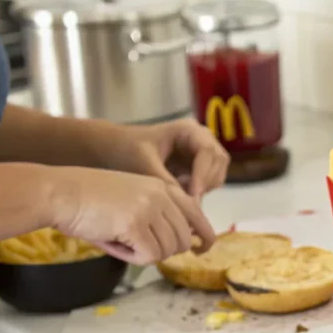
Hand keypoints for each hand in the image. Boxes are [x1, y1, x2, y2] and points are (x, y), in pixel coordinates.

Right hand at [49, 166, 216, 264]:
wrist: (59, 192)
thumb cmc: (89, 199)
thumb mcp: (132, 198)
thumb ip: (159, 215)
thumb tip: (184, 243)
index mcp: (163, 186)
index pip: (197, 213)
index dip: (204, 235)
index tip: (200, 249)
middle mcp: (161, 195)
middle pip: (183, 239)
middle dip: (164, 250)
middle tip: (138, 247)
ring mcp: (150, 209)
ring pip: (167, 250)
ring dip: (144, 254)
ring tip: (120, 240)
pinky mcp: (135, 224)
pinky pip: (148, 256)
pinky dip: (132, 258)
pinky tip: (114, 244)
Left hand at [104, 118, 229, 199]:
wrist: (114, 150)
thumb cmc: (126, 149)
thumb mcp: (144, 164)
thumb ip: (166, 181)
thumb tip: (187, 202)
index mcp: (188, 130)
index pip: (207, 151)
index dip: (203, 174)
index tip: (193, 194)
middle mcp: (200, 139)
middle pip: (218, 162)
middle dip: (206, 182)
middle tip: (188, 200)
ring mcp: (200, 153)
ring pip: (216, 174)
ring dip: (203, 188)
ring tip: (180, 196)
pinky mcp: (197, 167)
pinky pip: (208, 182)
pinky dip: (198, 192)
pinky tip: (179, 194)